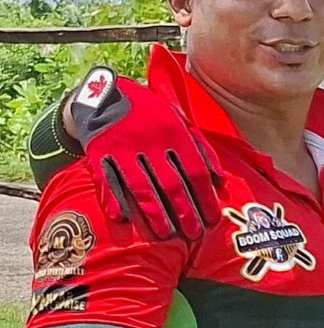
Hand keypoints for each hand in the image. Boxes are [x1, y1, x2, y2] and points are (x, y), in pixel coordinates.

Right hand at [65, 68, 223, 241]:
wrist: (106, 93)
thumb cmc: (152, 114)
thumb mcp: (181, 123)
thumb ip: (202, 149)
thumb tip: (219, 181)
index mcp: (175, 134)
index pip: (195, 173)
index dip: (206, 198)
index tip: (213, 221)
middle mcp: (151, 142)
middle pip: (171, 184)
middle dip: (185, 212)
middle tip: (194, 234)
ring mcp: (124, 147)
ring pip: (141, 186)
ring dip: (154, 213)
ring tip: (165, 235)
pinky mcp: (99, 150)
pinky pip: (107, 178)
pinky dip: (113, 198)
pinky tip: (122, 218)